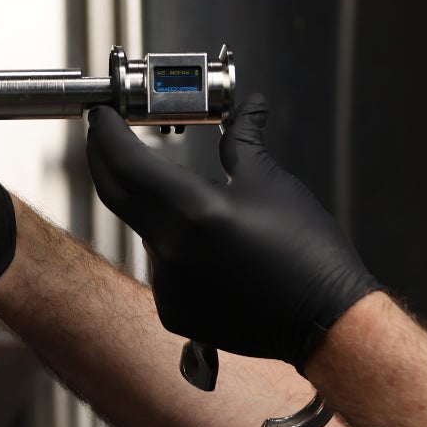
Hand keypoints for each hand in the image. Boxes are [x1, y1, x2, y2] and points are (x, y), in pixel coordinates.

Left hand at [86, 95, 378, 368]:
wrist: (324, 318)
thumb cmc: (306, 250)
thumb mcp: (271, 182)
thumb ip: (243, 140)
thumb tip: (249, 107)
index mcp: (192, 211)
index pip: (126, 164)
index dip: (108, 135)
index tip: (102, 116)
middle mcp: (170, 250)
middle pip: (118, 195)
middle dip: (109, 162)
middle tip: (112, 137)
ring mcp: (167, 285)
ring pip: (145, 231)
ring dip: (157, 209)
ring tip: (204, 206)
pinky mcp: (173, 310)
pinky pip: (162, 266)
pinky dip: (176, 248)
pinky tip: (213, 249)